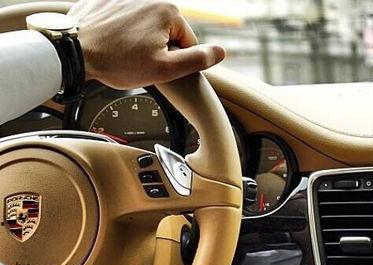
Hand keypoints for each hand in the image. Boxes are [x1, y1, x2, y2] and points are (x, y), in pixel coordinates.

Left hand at [68, 0, 225, 88]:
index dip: (176, 61)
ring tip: (125, 54)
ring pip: (148, 27)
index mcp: (168, 11)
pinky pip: (129, 20)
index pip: (189, 42)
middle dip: (159, 50)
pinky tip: (116, 44)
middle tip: (139, 63)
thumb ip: (196, 60)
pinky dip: (125, 33)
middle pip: (168, 32)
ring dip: (142, 42)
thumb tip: (221, 52)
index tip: (158, 68)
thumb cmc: (118, 61)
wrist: (75, 51)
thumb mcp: (165, 70)